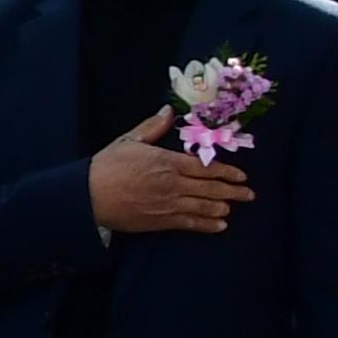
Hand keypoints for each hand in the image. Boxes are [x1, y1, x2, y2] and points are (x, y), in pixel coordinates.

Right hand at [87, 105, 250, 234]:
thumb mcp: (129, 140)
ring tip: (234, 207)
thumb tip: (169, 111)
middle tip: (249, 193)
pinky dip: (207, 225)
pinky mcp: (161, 221)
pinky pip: (190, 224)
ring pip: (204, 206)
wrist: (88, 196)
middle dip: (233, 191)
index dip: (227, 171)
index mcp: (168, 161)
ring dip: (223, 207)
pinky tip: (219, 226)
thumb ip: (153, 127)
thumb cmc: (107, 166)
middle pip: (211, 188)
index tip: (241, 175)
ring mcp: (169, 204)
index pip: (205, 167)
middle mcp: (174, 184)